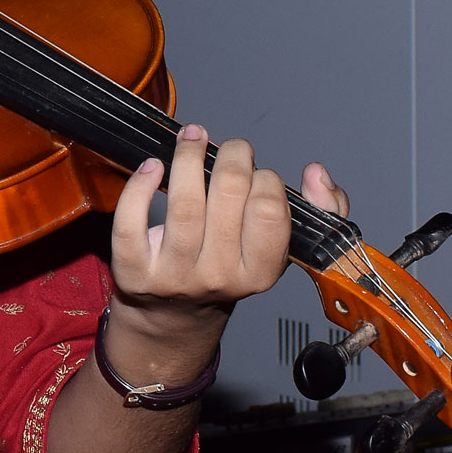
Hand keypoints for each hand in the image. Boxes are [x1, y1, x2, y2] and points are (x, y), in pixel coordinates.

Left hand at [108, 124, 344, 324]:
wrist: (175, 315)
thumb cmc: (230, 268)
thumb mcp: (280, 248)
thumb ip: (320, 210)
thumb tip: (316, 174)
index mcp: (259, 272)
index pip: (269, 210)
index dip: (264, 179)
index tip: (258, 174)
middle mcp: (218, 278)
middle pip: (227, 196)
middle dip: (232, 156)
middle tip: (230, 149)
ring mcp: (174, 276)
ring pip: (183, 204)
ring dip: (188, 156)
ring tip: (193, 138)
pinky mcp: (134, 271)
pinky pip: (131, 222)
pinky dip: (139, 185)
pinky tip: (153, 166)